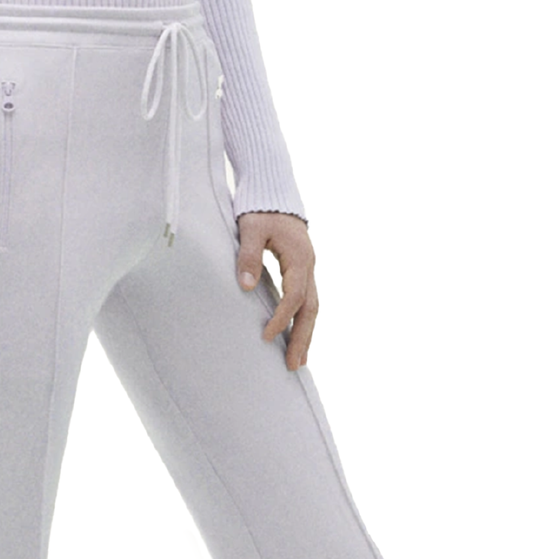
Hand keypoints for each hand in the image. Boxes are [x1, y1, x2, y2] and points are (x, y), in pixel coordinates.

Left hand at [235, 212, 317, 369]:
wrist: (274, 193)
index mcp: (299, 257)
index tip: (266, 336)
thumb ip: (248, 256)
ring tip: (298, 361)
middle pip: (311, 308)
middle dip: (303, 338)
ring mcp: (309, 268)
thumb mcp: (250, 228)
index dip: (281, 318)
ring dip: (305, 334)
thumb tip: (246, 286)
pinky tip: (295, 337)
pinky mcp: (302, 270)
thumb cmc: (260, 209)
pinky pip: (307, 301)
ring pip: (313, 307)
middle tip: (294, 365)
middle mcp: (309, 265)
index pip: (294, 296)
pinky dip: (302, 321)